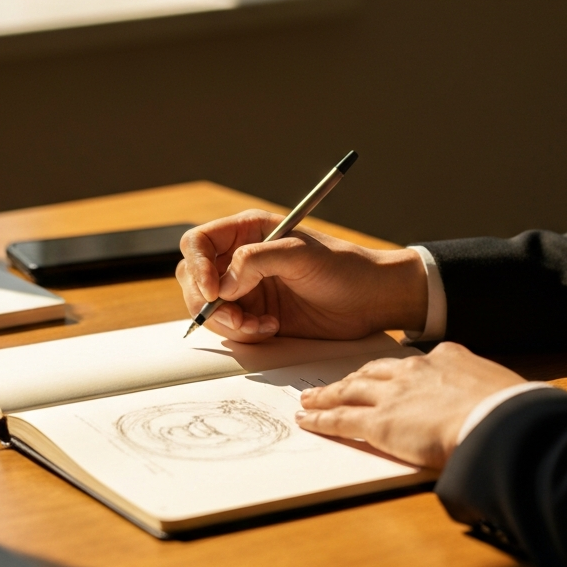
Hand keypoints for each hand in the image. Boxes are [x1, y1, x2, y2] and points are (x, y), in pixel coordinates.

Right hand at [177, 210, 427, 341]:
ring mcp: (247, 289)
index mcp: (247, 231)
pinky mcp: (257, 315)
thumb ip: (255, 261)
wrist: (372, 300)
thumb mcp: (300, 255)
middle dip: (209, 304)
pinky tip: (272, 329)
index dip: (197, 267)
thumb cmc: (344, 268)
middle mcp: (241, 258)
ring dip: (229, 323)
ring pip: (209, 309)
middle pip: (194, 279)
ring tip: (262, 326)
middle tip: (238, 318)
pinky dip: (245, 334)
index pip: (198, 244)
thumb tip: (221, 286)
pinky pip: (231, 328)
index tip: (213, 292)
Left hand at [295, 342, 525, 467]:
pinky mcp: (378, 422)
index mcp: (446, 357)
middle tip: (336, 383)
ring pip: (350, 391)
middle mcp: (414, 370)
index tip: (386, 375)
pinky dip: (321, 419)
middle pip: (373, 372)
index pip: (412, 362)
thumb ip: (482, 394)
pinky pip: (341, 419)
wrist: (498, 421)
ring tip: (310, 399)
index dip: (394, 371)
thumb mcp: (498, 390)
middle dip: (352, 378)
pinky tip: (307, 421)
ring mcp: (393, 395)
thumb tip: (492, 407)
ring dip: (328, 395)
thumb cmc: (509, 411)